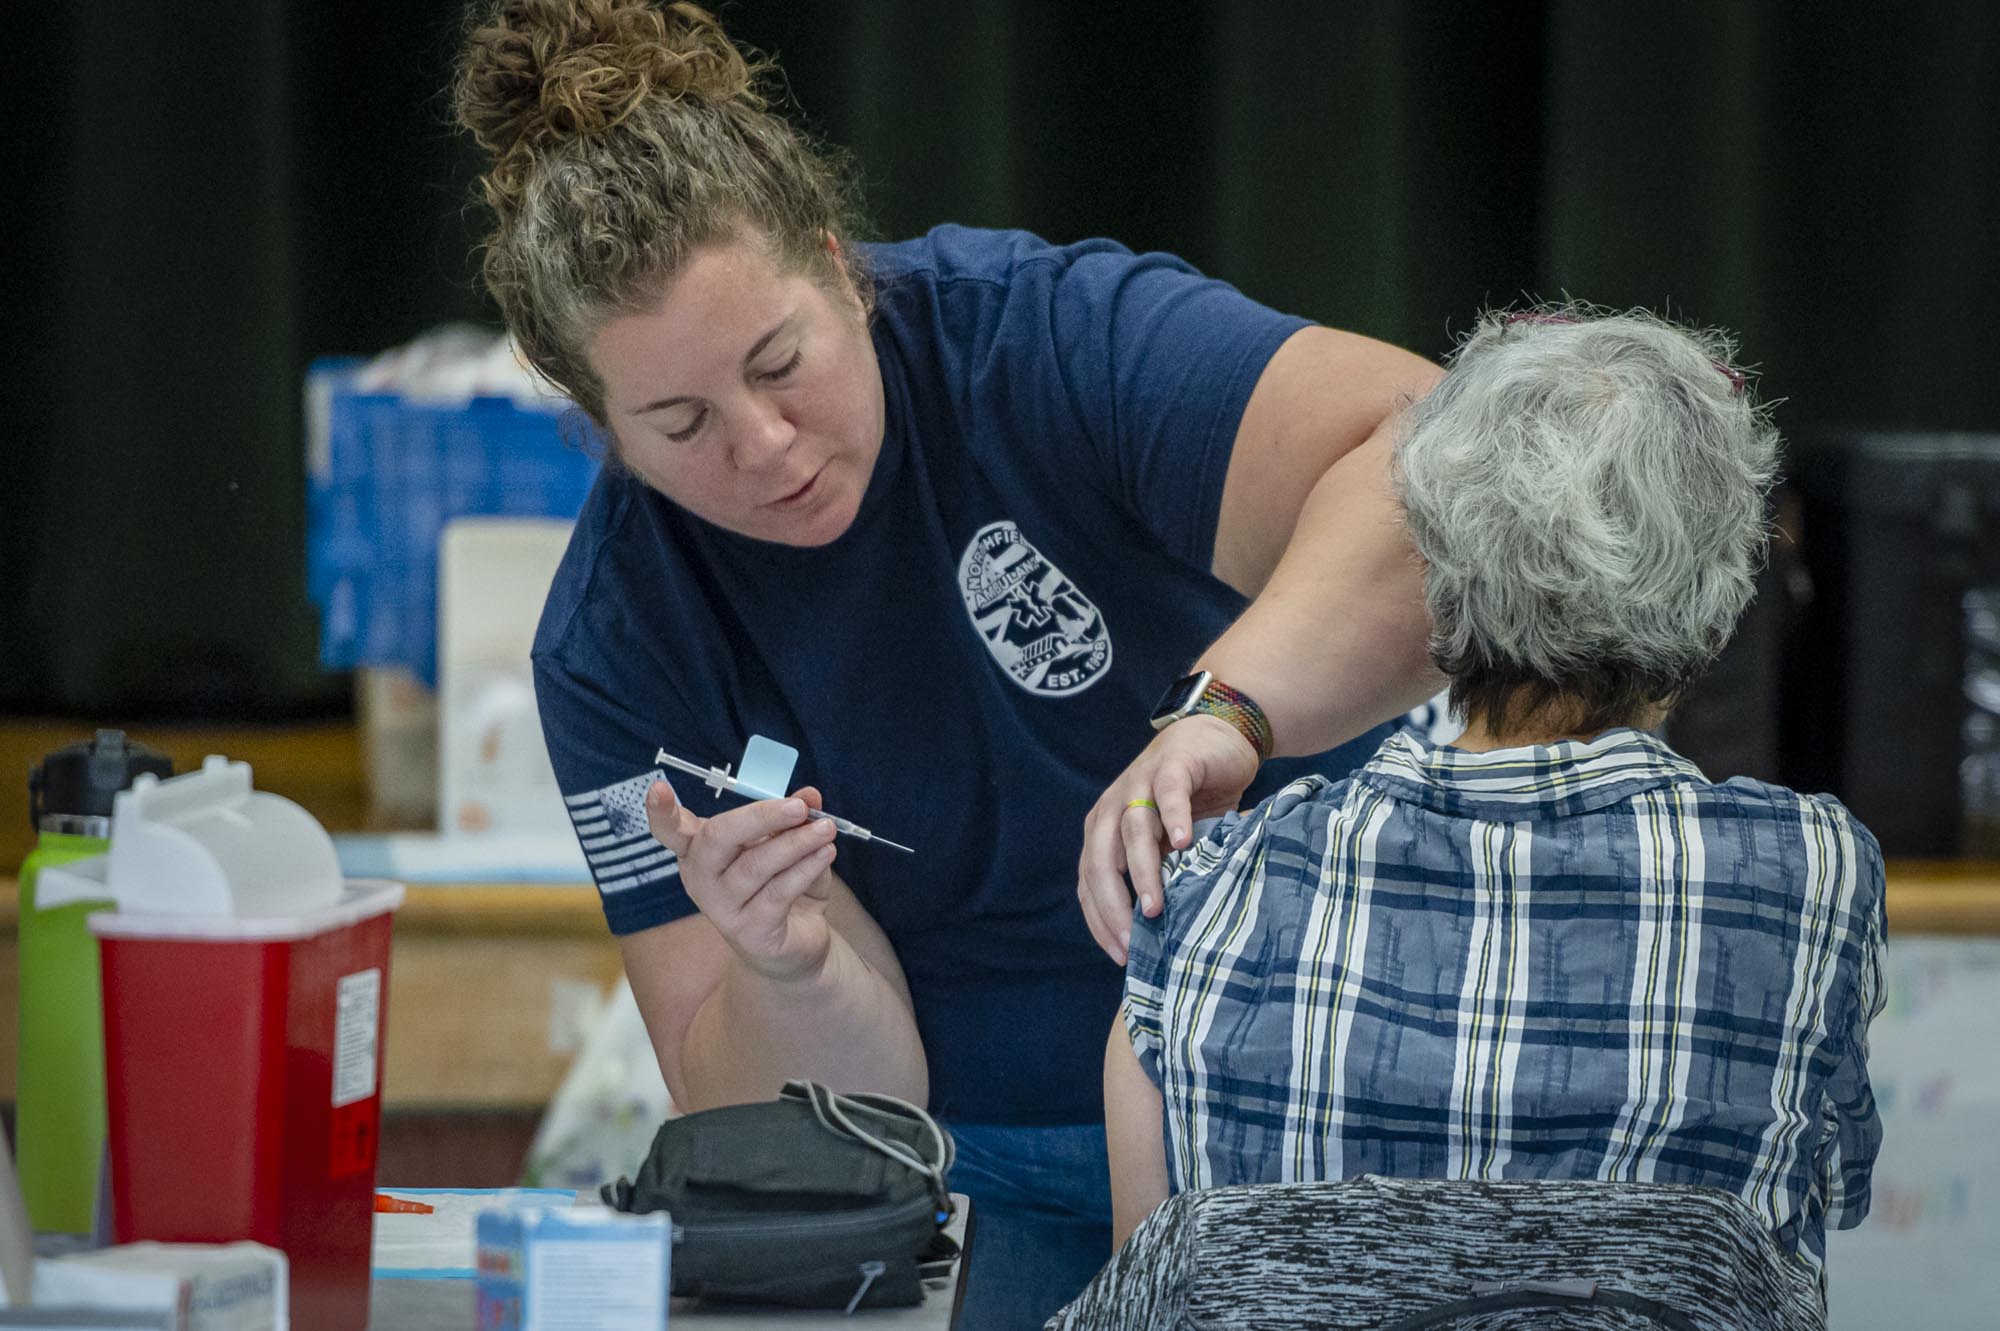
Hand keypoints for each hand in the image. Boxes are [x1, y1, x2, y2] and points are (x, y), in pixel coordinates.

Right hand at [645, 778, 840, 982]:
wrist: (796, 943)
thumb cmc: (781, 884)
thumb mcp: (788, 844)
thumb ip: (794, 817)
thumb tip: (810, 794)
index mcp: (700, 850)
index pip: (670, 830)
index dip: (661, 812)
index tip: (658, 788)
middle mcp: (701, 878)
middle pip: (717, 839)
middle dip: (760, 817)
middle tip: (799, 808)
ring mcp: (721, 908)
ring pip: (755, 865)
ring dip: (796, 843)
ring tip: (826, 828)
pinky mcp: (749, 931)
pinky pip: (778, 891)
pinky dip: (806, 868)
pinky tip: (825, 853)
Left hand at [1077, 714, 1259, 963]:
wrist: (1216, 738)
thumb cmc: (1190, 801)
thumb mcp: (1170, 844)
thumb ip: (1160, 874)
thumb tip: (1161, 934)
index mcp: (1104, 831)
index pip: (1090, 883)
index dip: (1101, 920)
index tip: (1121, 956)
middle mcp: (1114, 808)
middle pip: (1101, 861)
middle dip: (1113, 906)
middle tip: (1134, 943)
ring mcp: (1140, 784)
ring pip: (1133, 831)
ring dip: (1141, 871)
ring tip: (1155, 907)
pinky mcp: (1172, 766)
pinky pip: (1169, 794)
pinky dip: (1174, 817)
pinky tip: (1182, 843)